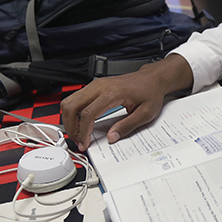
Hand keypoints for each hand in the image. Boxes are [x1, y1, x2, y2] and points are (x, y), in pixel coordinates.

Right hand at [60, 54, 192, 150]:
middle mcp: (100, 86)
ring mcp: (95, 85)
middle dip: (71, 126)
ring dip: (70, 119)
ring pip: (70, 101)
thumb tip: (111, 137)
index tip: (84, 143)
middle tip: (78, 140)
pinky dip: (74, 113)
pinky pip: (76, 99)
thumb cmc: (149, 92)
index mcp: (112, 92)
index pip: (88, 113)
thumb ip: (126, 126)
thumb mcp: (145, 114)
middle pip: (71, 105)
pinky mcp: (94, 87)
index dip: (83, 131)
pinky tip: (81, 124)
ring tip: (78, 134)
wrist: (151, 79)